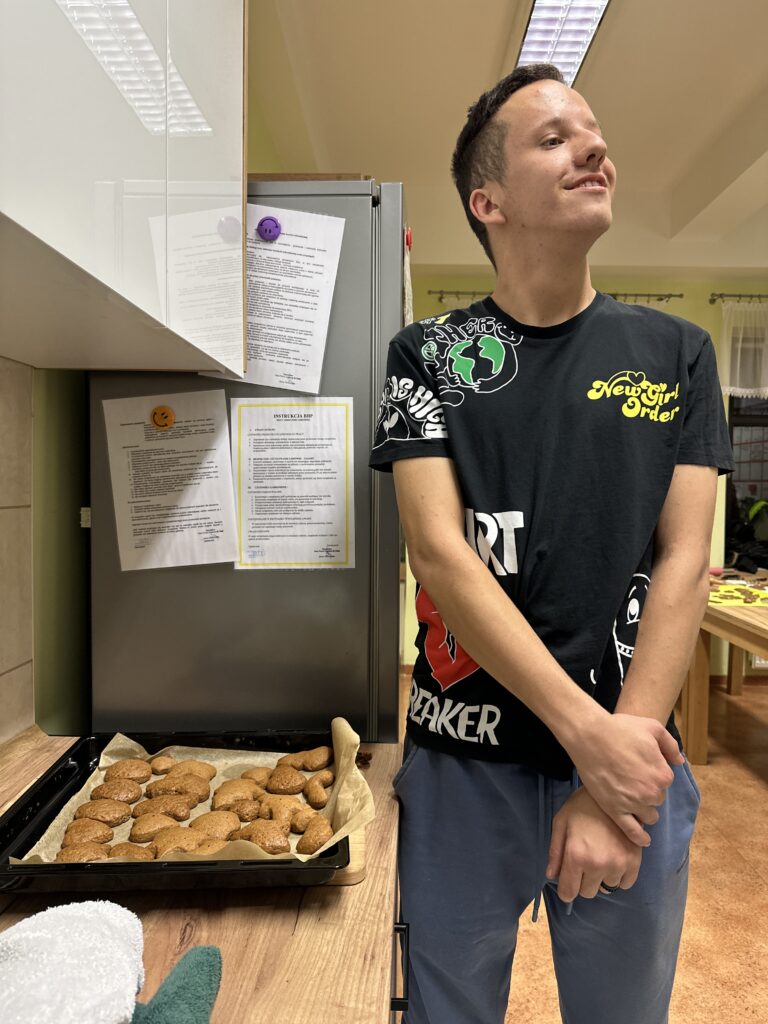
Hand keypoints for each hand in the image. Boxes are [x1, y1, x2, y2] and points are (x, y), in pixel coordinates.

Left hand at [546, 786, 642, 902]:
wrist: (613, 792)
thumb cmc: (582, 805)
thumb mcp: (561, 823)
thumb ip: (555, 852)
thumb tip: (551, 876)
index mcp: (576, 856)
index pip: (568, 892)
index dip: (566, 889)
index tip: (567, 882)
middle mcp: (598, 865)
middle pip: (588, 892)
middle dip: (583, 881)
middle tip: (585, 861)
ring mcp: (618, 864)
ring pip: (607, 888)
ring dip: (602, 877)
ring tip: (601, 855)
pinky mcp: (635, 861)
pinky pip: (625, 884)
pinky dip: (619, 876)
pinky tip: (614, 859)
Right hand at [564, 713, 683, 846]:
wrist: (590, 736)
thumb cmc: (620, 729)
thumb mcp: (652, 727)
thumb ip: (670, 745)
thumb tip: (679, 761)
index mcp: (662, 774)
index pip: (666, 781)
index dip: (654, 772)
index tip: (641, 764)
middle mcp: (650, 793)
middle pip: (657, 798)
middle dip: (648, 790)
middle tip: (632, 777)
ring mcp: (632, 803)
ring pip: (649, 815)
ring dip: (644, 808)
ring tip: (631, 797)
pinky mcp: (614, 809)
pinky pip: (631, 830)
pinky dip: (639, 837)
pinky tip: (644, 840)